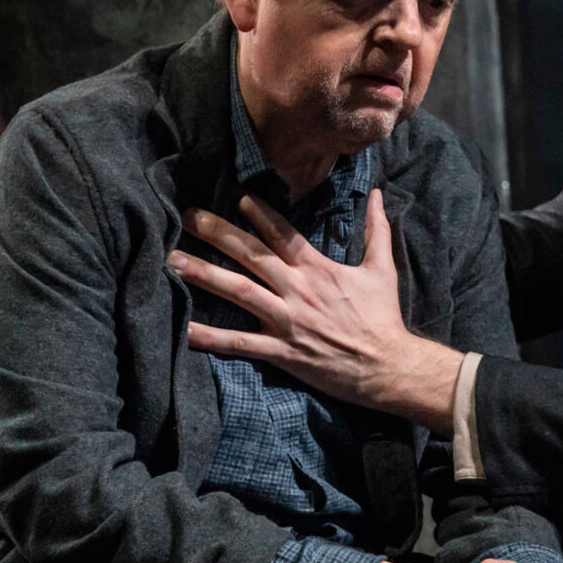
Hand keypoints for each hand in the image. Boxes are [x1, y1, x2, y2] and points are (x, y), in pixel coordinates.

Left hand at [170, 190, 458, 429]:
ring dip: (205, 274)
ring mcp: (288, 322)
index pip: (284, 235)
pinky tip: (184, 330)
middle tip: (189, 216)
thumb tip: (377, 194)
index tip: (237, 197)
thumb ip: (377, 230)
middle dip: (219, 233)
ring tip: (174, 260)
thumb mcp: (383, 269)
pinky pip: (240, 344)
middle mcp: (299, 291)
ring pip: (240, 292)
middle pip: (253, 256)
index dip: (260, 213)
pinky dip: (211, 337)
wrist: (388, 368)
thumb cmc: (384, 318)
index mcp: (320, 270)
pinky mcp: (282, 352)